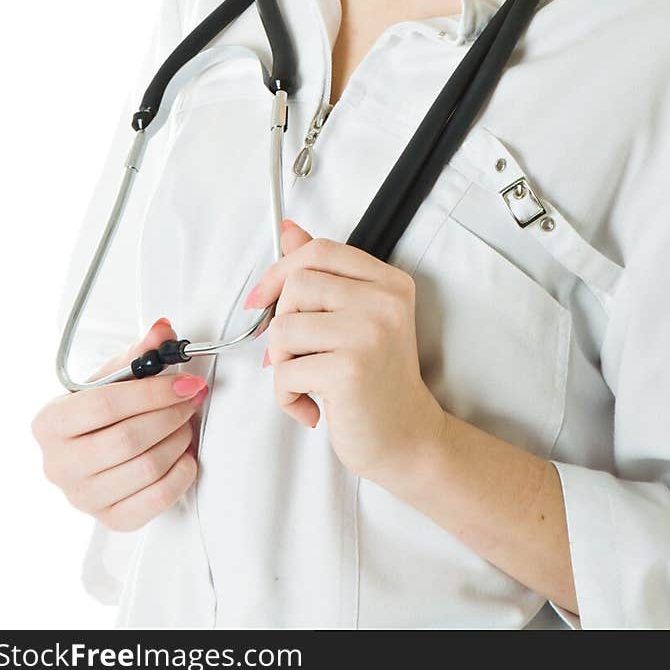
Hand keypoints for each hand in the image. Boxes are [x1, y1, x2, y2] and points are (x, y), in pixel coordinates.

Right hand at [31, 319, 207, 531]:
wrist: (87, 447)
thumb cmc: (99, 411)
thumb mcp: (112, 377)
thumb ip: (139, 353)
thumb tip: (163, 330)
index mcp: (50, 423)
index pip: (106, 405)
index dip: (153, 392)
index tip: (187, 383)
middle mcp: (58, 465)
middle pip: (127, 440)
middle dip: (170, 415)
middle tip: (193, 400)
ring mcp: (82, 498)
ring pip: (145, 469)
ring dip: (179, 441)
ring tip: (186, 423)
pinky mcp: (109, 518)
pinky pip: (155, 500)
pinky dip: (181, 474)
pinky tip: (185, 455)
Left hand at [246, 220, 445, 484]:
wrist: (407, 439)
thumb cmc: (377, 382)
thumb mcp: (356, 318)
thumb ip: (325, 273)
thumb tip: (290, 230)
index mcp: (389, 282)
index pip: (320, 251)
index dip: (281, 271)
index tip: (263, 300)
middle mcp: (385, 301)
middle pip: (297, 285)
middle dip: (282, 324)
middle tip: (299, 355)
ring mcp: (369, 333)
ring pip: (284, 328)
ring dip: (282, 364)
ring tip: (308, 382)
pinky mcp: (349, 369)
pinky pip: (285, 371)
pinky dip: (286, 396)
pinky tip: (312, 408)